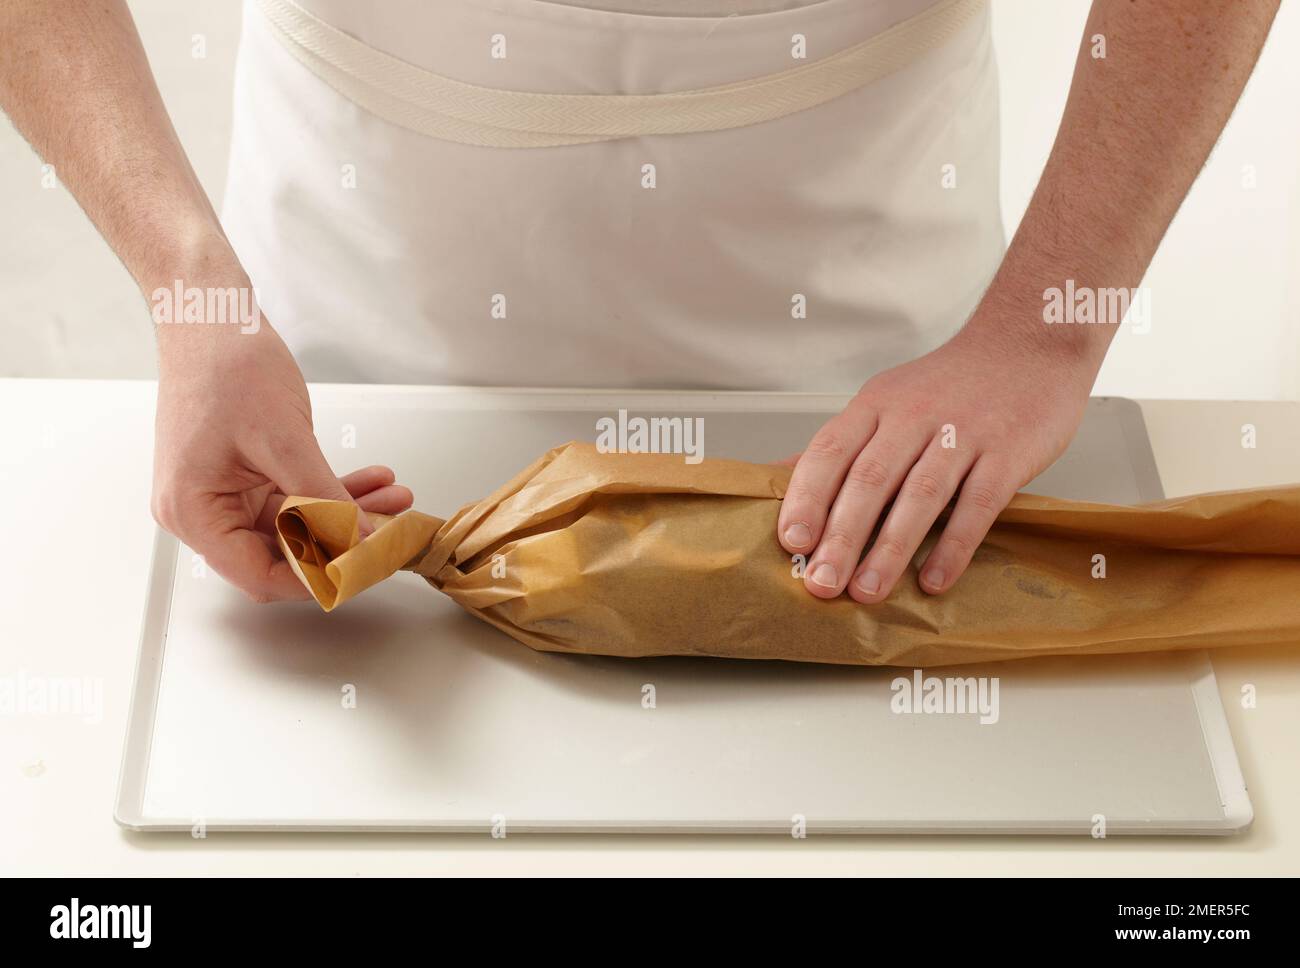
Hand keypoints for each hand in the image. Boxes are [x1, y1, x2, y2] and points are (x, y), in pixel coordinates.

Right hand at [151, 318, 413, 602]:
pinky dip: (332, 492)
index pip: (260, 575)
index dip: (315, 578)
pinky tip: (373, 482)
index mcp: (194, 511)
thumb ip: (321, 498)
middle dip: (339, 544)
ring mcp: (224, 493)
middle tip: (389, 535)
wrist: (211, 316)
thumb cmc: (225, 364)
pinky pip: (294, 498)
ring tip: (393, 500)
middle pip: (279, 555)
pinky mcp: (245, 476)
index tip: (362, 568)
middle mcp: (202, 510)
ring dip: (345, 516)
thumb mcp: (285, 439)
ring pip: (295, 527)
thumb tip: (356, 540)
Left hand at [776, 326, 1096, 602]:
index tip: (791, 541)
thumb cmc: (949, 385)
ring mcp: (963, 434)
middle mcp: (914, 416)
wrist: (1028, 343)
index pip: (830, 451)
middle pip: (869, 480)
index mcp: (876, 405)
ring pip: (919, 495)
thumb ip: (841, 445)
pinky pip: (977, 505)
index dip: (807, 497)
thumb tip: (777, 478)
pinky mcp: (1008, 453)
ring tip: (866, 591)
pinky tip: (933, 580)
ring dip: (889, 549)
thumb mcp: (886, 401)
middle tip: (821, 583)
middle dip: (841, 537)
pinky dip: (953, 545)